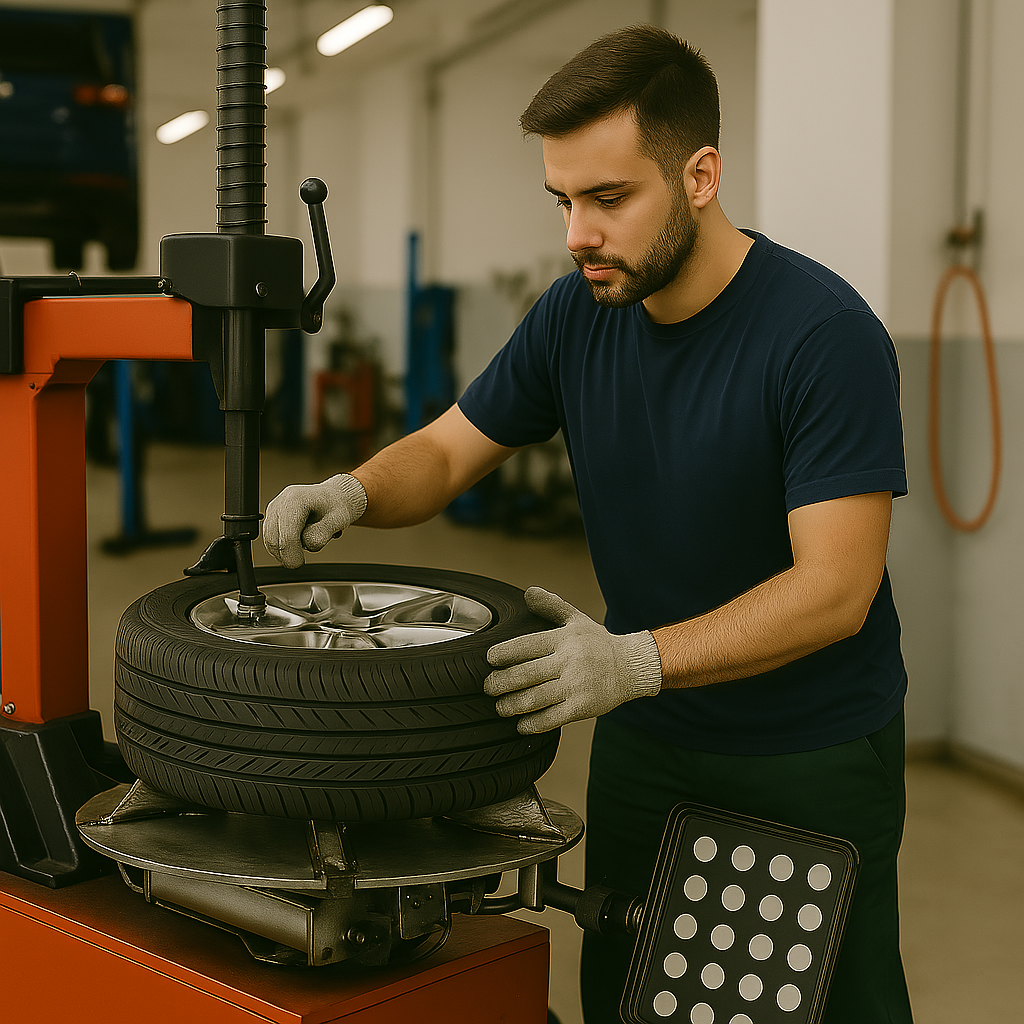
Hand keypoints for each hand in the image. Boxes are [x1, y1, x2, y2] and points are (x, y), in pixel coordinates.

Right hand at [263, 474, 366, 567]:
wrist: (332, 500)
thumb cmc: (335, 507)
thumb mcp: (338, 520)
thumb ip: (322, 533)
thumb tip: (308, 544)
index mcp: (297, 499)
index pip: (287, 534)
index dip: (292, 553)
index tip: (299, 563)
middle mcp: (281, 502)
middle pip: (273, 539)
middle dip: (286, 555)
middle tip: (299, 562)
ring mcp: (274, 510)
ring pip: (270, 541)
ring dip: (285, 550)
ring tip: (306, 541)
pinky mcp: (271, 518)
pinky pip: (271, 540)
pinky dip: (282, 547)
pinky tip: (297, 542)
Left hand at [484, 587, 661, 733]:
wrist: (631, 666)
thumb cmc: (598, 643)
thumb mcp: (576, 620)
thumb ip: (551, 606)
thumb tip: (528, 592)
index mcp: (564, 639)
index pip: (526, 645)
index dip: (504, 653)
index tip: (489, 659)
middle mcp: (568, 661)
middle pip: (525, 674)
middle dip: (500, 683)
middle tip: (488, 687)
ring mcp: (575, 686)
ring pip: (535, 698)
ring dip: (511, 705)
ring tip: (500, 707)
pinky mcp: (582, 707)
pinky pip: (552, 718)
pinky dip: (532, 724)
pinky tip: (520, 724)